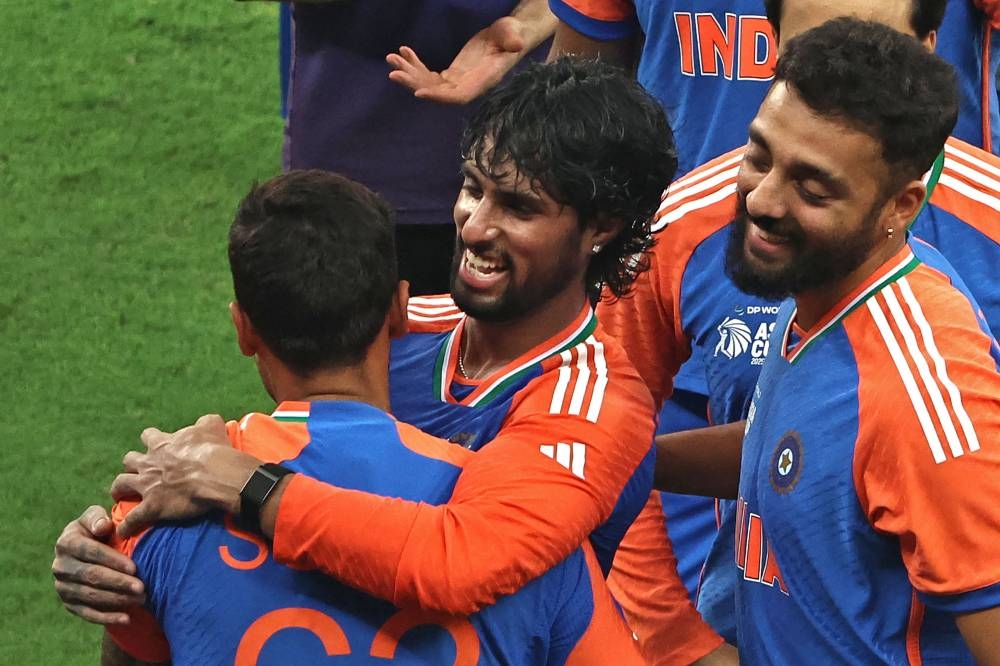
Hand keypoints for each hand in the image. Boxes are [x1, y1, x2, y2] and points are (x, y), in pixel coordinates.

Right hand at [52, 505, 144, 624]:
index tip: (135, 568)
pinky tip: (126, 618)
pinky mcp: (68, 603)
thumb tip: (103, 526)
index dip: (113, 561)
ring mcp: (62, 587)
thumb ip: (97, 517)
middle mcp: (60, 566)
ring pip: (90, 596)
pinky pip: (86, 613)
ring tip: (141, 600)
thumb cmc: (97, 529)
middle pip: (92, 576)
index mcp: (66, 543)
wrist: (85, 550)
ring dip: (117, 600)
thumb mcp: (95, 517)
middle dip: (118, 583)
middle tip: (142, 587)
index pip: (91, 553)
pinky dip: (106, 618)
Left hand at [111, 414, 260, 537]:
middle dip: (132, 465)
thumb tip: (205, 422)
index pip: (148, 436)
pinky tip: (124, 532)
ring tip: (119, 496)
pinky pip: (132, 519)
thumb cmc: (215, 450)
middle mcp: (150, 462)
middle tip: (140, 471)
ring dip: (119, 490)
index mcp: (164, 443)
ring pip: (120, 485)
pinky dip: (127, 526)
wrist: (217, 475)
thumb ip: (204, 422)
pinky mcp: (152, 507)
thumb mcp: (212, 426)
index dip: (151, 440)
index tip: (157, 445)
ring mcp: (148, 485)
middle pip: (129, 460)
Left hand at [386, 16, 525, 104]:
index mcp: (482, 81)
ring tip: (391, 58)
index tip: (419, 93)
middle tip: (394, 72)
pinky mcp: (452, 74)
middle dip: (415, 84)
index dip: (439, 97)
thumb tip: (516, 44)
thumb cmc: (512, 35)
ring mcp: (458, 81)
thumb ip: (512, 39)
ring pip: (429, 84)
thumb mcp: (513, 34)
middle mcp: (468, 86)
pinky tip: (403, 52)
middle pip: (438, 93)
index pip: (459, 96)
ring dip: (409, 74)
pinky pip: (429, 75)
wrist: (509, 37)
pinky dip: (415, 64)